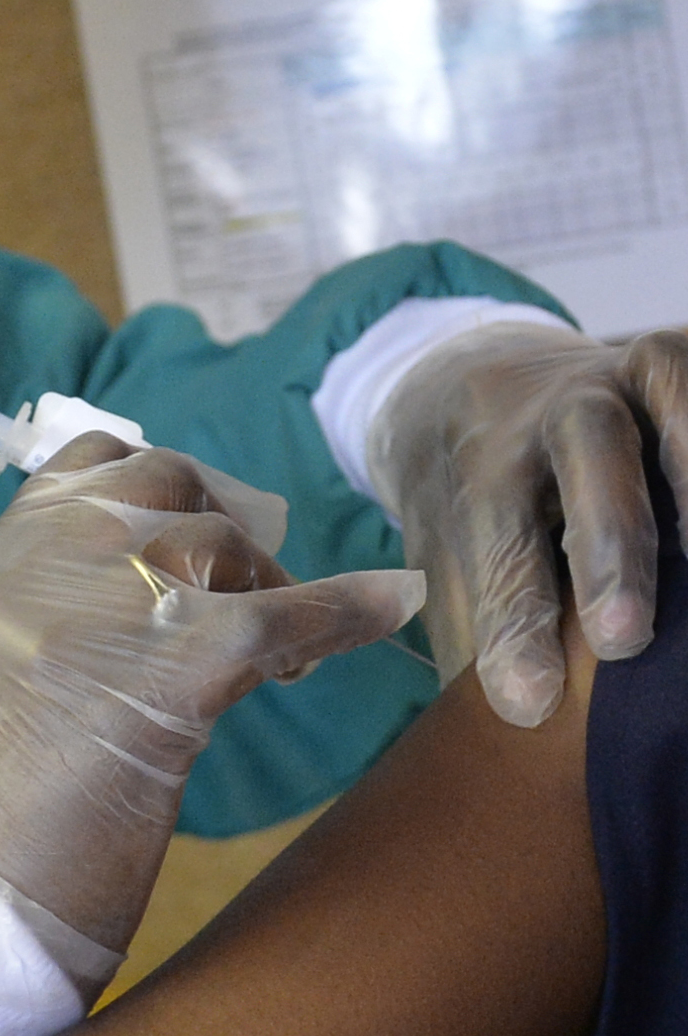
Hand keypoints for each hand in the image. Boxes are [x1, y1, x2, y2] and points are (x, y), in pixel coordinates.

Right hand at [0, 435, 423, 956]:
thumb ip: (42, 606)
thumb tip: (137, 583)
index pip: (86, 464)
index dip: (152, 488)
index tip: (187, 527)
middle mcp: (40, 557)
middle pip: (162, 482)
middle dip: (217, 523)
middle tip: (247, 585)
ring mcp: (102, 599)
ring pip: (220, 542)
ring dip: (266, 581)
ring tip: (276, 652)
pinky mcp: (170, 663)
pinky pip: (281, 614)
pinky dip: (344, 607)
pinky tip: (386, 605)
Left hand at [370, 323, 687, 728]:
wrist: (469, 382)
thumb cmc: (476, 507)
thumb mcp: (451, 560)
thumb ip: (475, 631)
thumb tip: (488, 754)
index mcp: (477, 468)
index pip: (495, 544)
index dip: (511, 621)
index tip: (523, 702)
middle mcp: (542, 415)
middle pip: (577, 462)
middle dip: (604, 546)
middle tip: (620, 639)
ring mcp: (609, 380)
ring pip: (650, 400)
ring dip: (685, 472)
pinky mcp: (660, 361)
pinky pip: (686, 374)